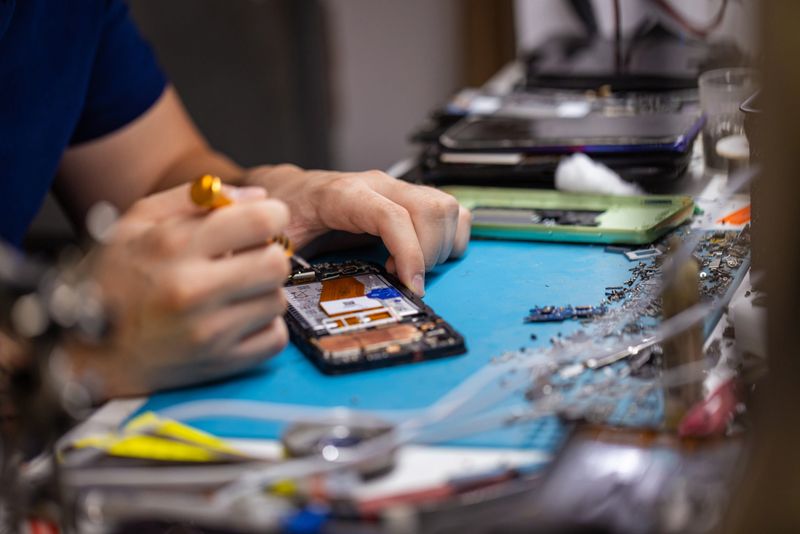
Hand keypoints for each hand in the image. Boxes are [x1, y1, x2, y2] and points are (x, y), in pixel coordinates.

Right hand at [68, 184, 290, 397]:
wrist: (89, 353)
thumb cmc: (113, 280)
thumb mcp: (138, 222)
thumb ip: (197, 199)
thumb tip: (258, 197)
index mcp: (173, 247)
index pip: (260, 221)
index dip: (272, 216)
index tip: (263, 222)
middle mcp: (192, 290)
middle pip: (277, 263)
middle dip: (269, 255)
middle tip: (248, 258)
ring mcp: (208, 332)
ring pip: (277, 300)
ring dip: (263, 293)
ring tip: (233, 292)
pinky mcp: (220, 364)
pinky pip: (275, 338)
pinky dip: (263, 327)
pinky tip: (236, 319)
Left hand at [245, 165, 470, 295]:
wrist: (291, 190)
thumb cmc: (287, 213)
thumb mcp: (278, 236)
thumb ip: (285, 256)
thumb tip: (290, 287)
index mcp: (345, 194)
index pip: (392, 216)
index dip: (410, 253)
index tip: (411, 287)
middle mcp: (379, 185)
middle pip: (431, 210)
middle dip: (428, 254)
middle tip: (405, 280)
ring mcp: (399, 189)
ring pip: (447, 209)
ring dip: (441, 247)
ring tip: (411, 268)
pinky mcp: (411, 198)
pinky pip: (452, 212)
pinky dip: (449, 239)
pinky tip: (424, 256)